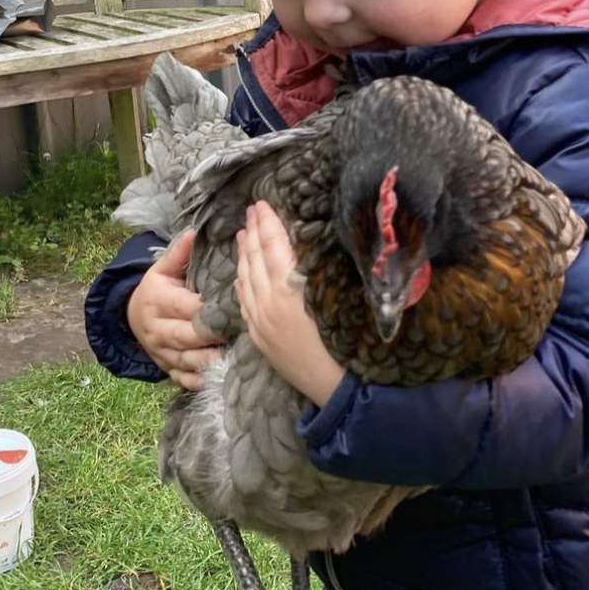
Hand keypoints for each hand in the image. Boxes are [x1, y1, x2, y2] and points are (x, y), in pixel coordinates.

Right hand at [126, 229, 221, 389]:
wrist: (130, 318)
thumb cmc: (156, 290)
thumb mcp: (161, 269)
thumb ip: (178, 254)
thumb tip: (194, 233)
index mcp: (158, 301)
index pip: (186, 306)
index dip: (209, 309)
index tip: (232, 306)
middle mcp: (157, 329)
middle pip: (188, 336)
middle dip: (213, 336)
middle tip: (240, 332)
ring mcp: (162, 352)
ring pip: (188, 360)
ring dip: (210, 360)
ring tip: (233, 355)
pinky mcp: (167, 369)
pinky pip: (184, 379)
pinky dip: (201, 380)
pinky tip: (219, 376)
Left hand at [234, 201, 344, 408]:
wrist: (335, 386)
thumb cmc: (348, 341)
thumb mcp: (338, 296)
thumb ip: (320, 268)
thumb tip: (308, 245)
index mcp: (289, 287)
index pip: (273, 244)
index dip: (267, 222)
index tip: (262, 203)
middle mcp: (269, 301)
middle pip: (255, 257)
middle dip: (251, 232)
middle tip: (250, 211)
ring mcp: (260, 319)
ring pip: (244, 278)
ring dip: (242, 253)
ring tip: (241, 234)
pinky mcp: (258, 336)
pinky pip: (242, 301)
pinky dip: (240, 282)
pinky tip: (240, 273)